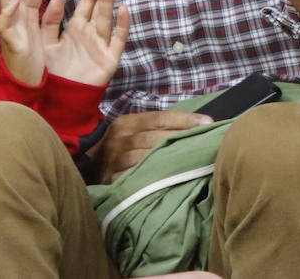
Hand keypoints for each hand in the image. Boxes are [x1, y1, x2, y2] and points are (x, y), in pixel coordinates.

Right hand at [0, 0, 45, 85]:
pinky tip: (14, 0)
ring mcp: (10, 30)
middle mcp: (12, 18)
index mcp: (19, 13)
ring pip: (6, 1)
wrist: (22, 85)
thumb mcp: (32, 26)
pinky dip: (9, 13)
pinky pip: (7, 27)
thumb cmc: (28, 55)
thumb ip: (32, 5)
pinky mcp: (13, 44)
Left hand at [42, 0, 128, 86]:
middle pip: (99, 6)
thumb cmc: (53, 72)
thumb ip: (48, 22)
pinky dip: (121, 26)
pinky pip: (117, 40)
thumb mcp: (45, 43)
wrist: (59, 100)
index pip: (86, 4)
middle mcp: (90, 34)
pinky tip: (124, 10)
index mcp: (76, 29)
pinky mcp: (108, 59)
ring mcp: (101, 45)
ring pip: (107, 18)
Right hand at [94, 110, 212, 183]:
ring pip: (147, 159)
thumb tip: (195, 125)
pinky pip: (138, 180)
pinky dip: (157, 179)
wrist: (90, 169)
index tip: (209, 122)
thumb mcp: (132, 132)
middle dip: (182, 138)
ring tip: (196, 160)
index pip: (159, 118)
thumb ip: (155, 128)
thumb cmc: (120, 149)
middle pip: (154, 137)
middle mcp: (119, 139)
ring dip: (172, 160)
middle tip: (207, 142)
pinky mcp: (114, 181)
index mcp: (125, 123)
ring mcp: (115, 161)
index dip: (184, 119)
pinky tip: (174, 180)